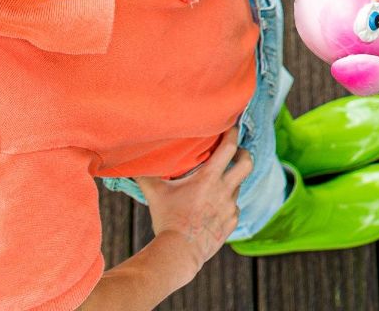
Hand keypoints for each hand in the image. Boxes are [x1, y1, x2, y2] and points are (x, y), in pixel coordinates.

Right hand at [137, 127, 251, 278]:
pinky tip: (215, 207)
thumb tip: (132, 162)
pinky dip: (228, 204)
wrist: (180, 252)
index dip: (233, 133)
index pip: (229, 147)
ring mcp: (230, 208)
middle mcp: (224, 190)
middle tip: (237, 152)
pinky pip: (235, 208)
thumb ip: (145, 175)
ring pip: (239, 186)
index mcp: (209, 177)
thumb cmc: (167, 219)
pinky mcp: (231, 224)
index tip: (232, 126)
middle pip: (246, 163)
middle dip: (244, 154)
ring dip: (232, 181)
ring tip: (219, 182)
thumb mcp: (155, 193)